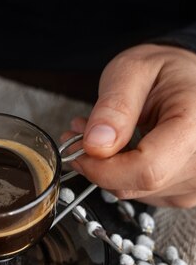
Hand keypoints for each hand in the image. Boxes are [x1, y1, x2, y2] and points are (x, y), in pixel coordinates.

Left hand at [66, 44, 195, 207]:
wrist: (185, 80)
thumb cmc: (166, 72)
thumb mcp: (133, 70)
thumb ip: (114, 106)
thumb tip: (96, 145)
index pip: (147, 170)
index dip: (103, 168)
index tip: (79, 150)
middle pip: (138, 185)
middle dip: (100, 165)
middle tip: (82, 135)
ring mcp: (195, 182)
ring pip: (135, 192)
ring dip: (108, 170)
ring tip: (102, 136)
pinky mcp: (184, 192)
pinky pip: (142, 194)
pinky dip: (122, 176)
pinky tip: (121, 150)